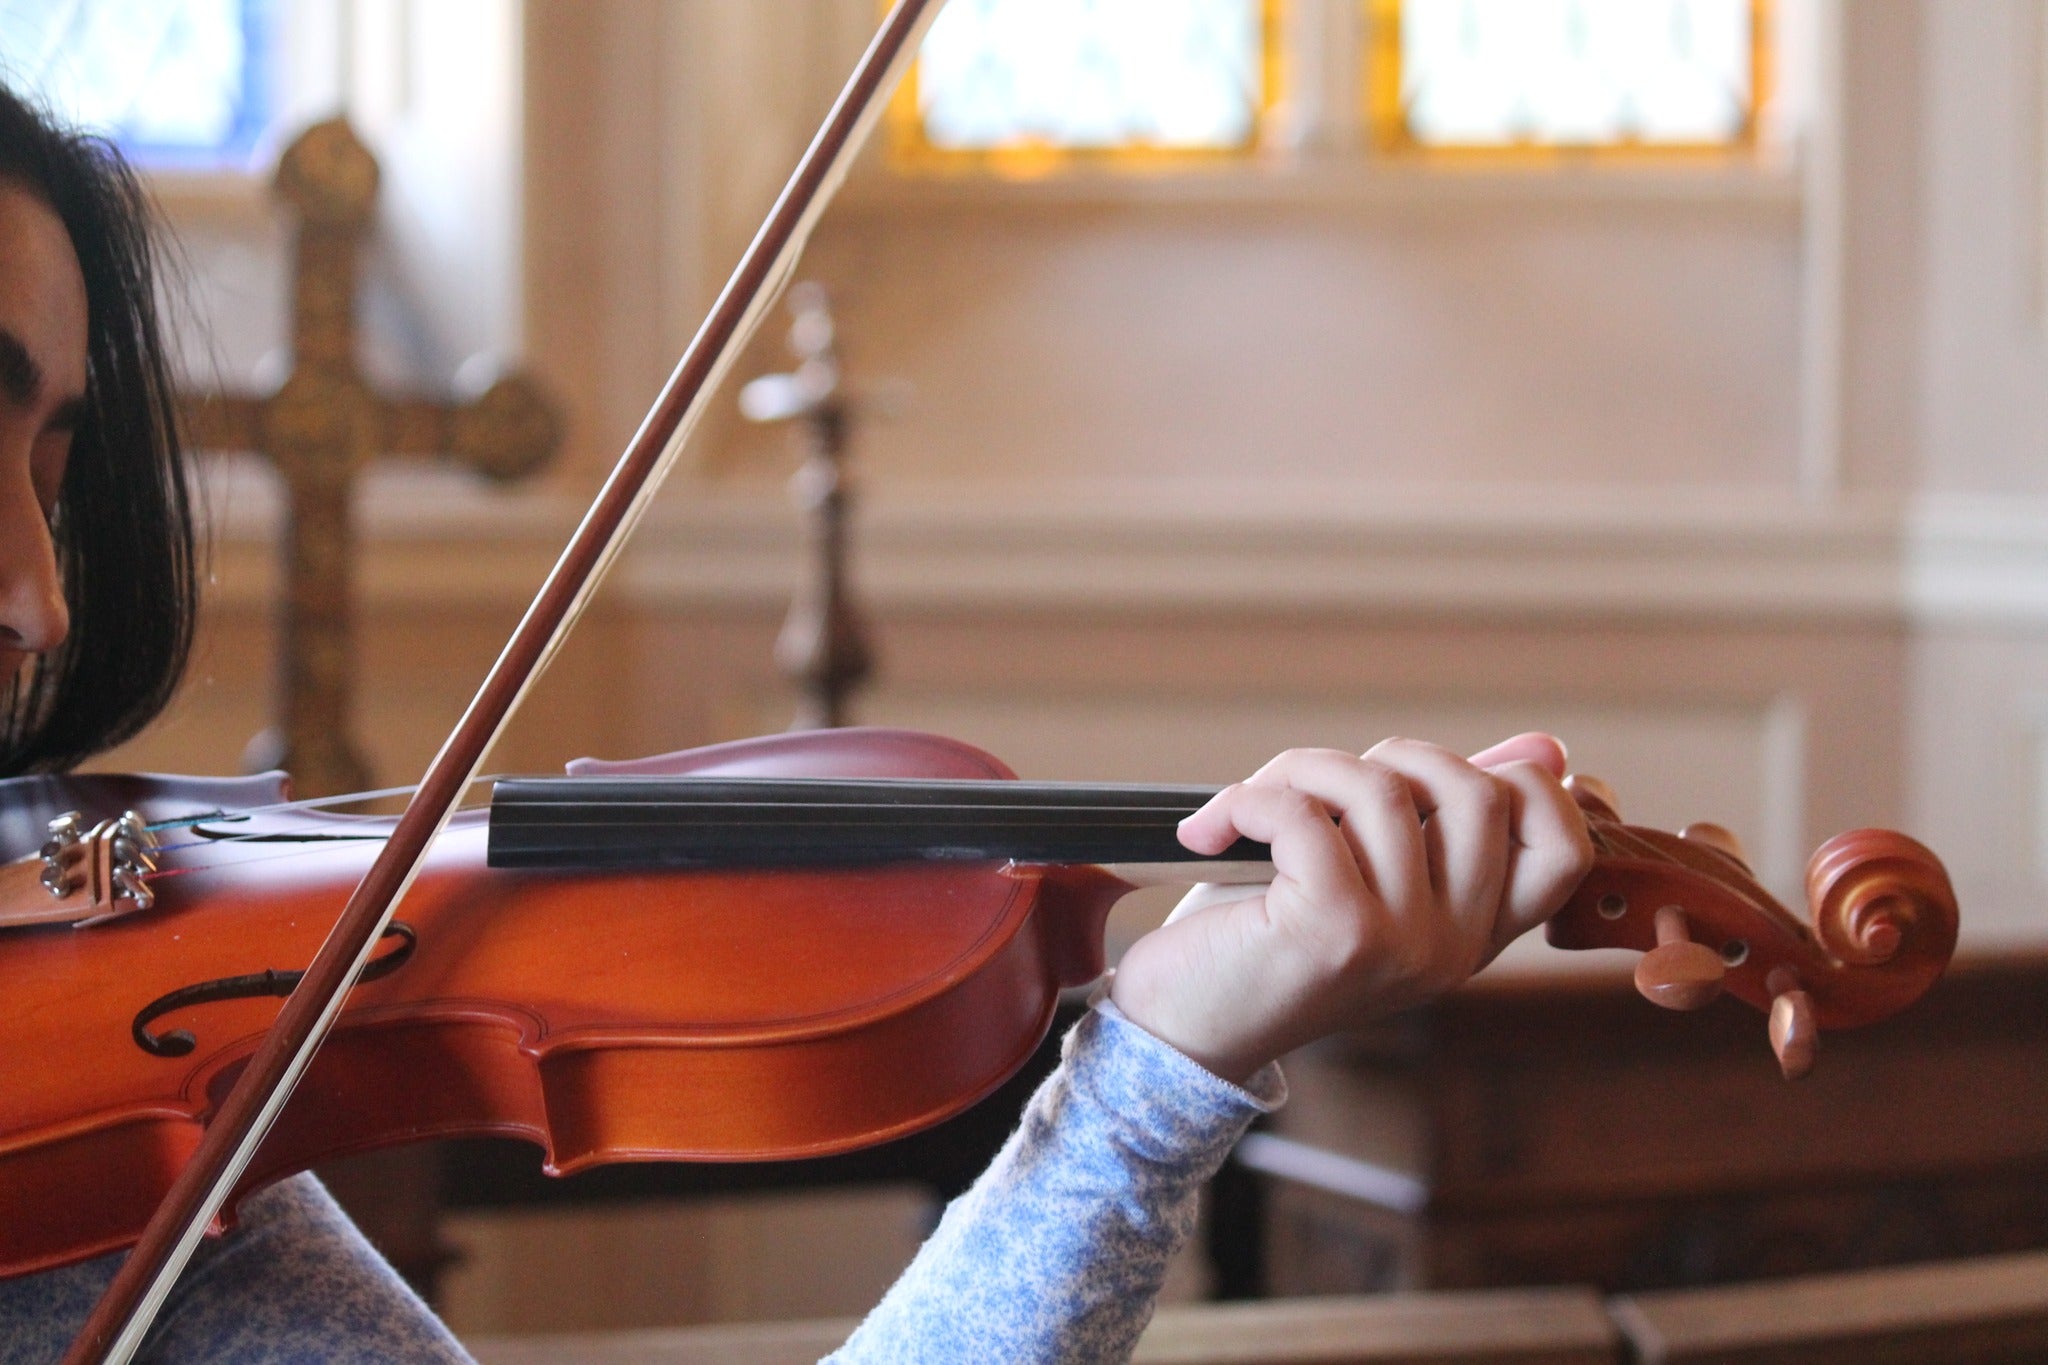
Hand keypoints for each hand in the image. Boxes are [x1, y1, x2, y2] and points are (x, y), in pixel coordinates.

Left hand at [1107, 734, 1593, 1083]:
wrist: (1178, 1036)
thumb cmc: (1264, 939)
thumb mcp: (1368, 871)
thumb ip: (1446, 816)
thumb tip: (1548, 747)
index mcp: (1470, 937)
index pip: (1564, 850)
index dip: (1521, 785)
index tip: (1428, 776)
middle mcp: (1451, 950)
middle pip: (1480, 793)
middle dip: (1390, 759)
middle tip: (1317, 788)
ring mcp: (1402, 945)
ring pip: (1383, 790)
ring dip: (1300, 773)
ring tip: (1249, 808)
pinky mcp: (1336, 932)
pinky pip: (1303, 814)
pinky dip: (1247, 800)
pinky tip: (1211, 832)